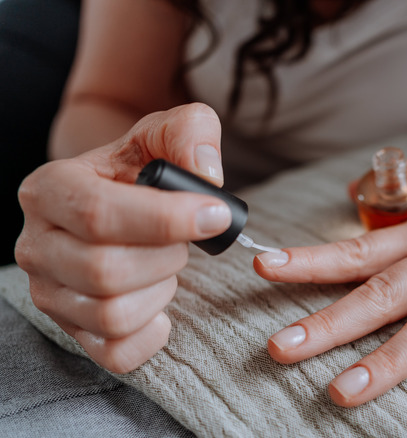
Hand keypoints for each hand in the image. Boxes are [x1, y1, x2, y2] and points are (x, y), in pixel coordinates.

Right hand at [15, 103, 229, 372]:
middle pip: (105, 271)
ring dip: (161, 290)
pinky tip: (161, 303)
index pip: (99, 213)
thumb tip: (207, 175)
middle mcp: (37, 244)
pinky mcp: (72, 329)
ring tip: (166, 264)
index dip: (166, 219)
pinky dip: (151, 334)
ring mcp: (49, 292)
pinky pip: (115, 353)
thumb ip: (190, 133)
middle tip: (183, 240)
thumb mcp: (165, 134)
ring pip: (111, 315)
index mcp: (50, 189)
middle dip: (166, 256)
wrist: (122, 199)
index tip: (215, 215)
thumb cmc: (143, 168)